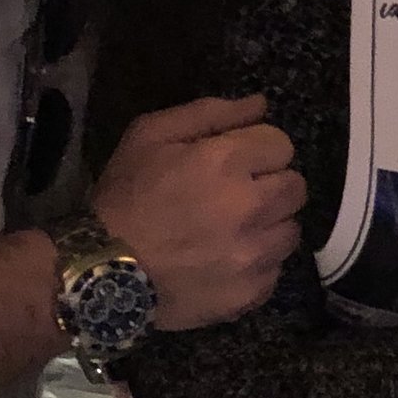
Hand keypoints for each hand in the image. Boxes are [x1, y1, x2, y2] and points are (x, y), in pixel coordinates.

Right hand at [94, 96, 302, 332]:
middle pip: (296, 187)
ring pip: (291, 231)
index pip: (281, 144)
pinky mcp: (251, 293)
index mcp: (226, 162)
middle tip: (236, 196)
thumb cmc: (125, 197)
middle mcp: (250, 208)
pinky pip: (275, 271)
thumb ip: (210, 113)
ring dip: (268, 226)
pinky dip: (257, 265)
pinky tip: (225, 261)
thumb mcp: (150, 136)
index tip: (235, 162)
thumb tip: (260, 104)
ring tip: (232, 231)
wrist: (101, 273)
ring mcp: (254, 255)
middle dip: (270, 186)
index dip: (257, 149)